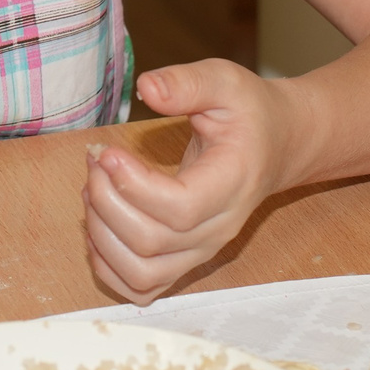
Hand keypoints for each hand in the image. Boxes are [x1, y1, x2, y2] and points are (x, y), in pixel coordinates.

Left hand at [81, 62, 295, 304]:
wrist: (277, 145)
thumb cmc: (249, 113)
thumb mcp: (225, 81)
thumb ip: (186, 83)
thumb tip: (147, 88)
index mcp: (232, 184)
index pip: (181, 209)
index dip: (134, 186)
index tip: (109, 152)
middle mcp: (218, 228)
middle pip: (151, 242)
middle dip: (107, 201)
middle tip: (95, 159)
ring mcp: (201, 251)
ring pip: (142, 272)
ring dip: (102, 236)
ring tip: (92, 188)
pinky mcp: (184, 260)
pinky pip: (141, 287)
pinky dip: (108, 267)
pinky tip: (97, 225)